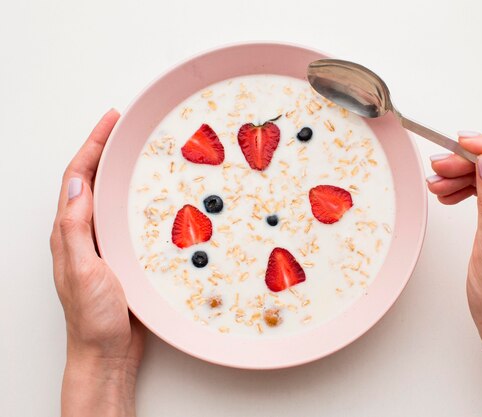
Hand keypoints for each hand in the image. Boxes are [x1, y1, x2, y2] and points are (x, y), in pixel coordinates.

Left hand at [50, 109, 143, 416]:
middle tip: (128, 127)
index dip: (93, 144)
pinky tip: (156, 197)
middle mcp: (86, 232)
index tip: (112, 121)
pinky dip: (140, 199)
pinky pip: (131, 217)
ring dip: (124, 171)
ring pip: (114, 197)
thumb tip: (76, 182)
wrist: (107, 351)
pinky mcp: (124, 255)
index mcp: (70, 231)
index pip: (79, 176)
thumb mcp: (80, 269)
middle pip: (94, 179)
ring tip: (142, 151)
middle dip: (108, 149)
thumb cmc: (91, 316)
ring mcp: (105, 243)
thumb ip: (75, 227)